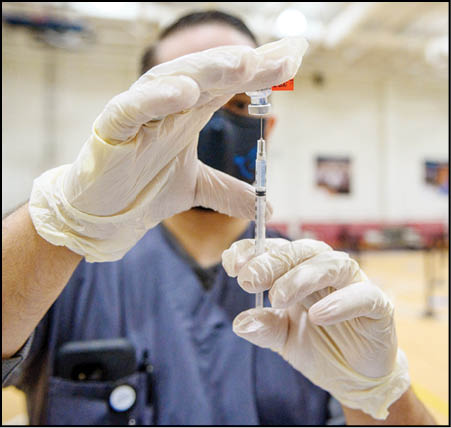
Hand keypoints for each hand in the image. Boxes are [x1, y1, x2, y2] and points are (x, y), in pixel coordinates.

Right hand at [29, 37, 307, 261]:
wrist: (104, 211)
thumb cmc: (144, 188)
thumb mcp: (197, 188)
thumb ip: (229, 193)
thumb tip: (267, 207)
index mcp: (188, 113)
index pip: (228, 84)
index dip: (261, 71)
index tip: (296, 59)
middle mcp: (167, 105)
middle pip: (208, 75)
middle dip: (245, 65)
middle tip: (283, 57)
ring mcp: (140, 114)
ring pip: (172, 81)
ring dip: (206, 71)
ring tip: (241, 65)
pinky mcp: (112, 129)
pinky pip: (132, 108)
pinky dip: (156, 99)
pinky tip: (184, 92)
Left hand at [222, 238, 409, 419]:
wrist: (354, 376)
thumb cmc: (318, 346)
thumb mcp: (283, 338)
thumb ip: (264, 327)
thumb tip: (239, 322)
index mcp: (299, 272)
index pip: (276, 249)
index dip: (253, 250)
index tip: (231, 263)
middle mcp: (324, 271)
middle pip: (300, 251)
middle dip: (272, 262)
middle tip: (249, 280)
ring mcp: (352, 284)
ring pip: (330, 264)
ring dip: (301, 277)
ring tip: (278, 297)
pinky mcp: (377, 305)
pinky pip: (362, 295)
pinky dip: (341, 302)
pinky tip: (318, 315)